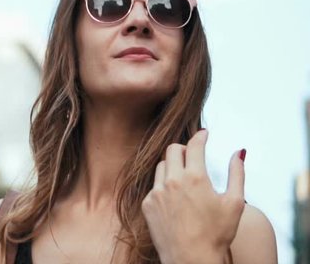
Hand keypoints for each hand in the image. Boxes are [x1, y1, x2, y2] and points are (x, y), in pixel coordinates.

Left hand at [141, 129, 245, 263]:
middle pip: (173, 149)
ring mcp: (157, 192)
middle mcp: (173, 181)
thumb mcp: (235, 203)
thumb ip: (237, 173)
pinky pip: (154, 186)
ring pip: (162, 166)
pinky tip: (175, 199)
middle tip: (193, 155)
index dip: (201, 136)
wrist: (191, 260)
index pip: (195, 145)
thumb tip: (239, 151)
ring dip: (173, 166)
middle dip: (184, 148)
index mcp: (195, 178)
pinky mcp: (147, 204)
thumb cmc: (217, 234)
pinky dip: (164, 186)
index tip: (204, 134)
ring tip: (185, 179)